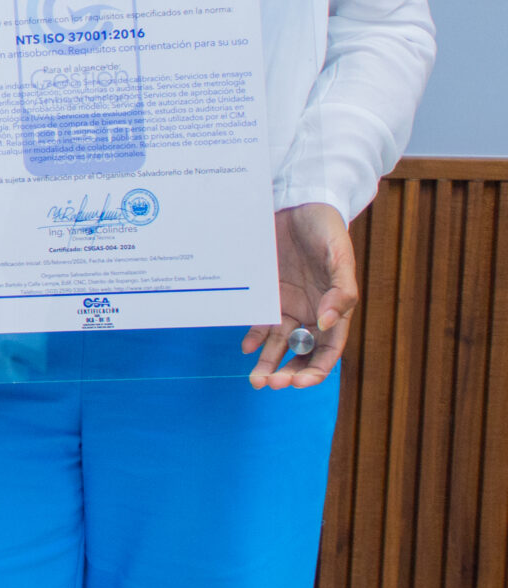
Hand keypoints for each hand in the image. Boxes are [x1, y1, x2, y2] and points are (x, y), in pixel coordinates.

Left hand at [242, 202, 355, 389]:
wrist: (299, 202)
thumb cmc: (327, 229)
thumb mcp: (339, 256)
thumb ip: (341, 291)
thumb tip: (328, 323)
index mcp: (336, 309)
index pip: (328, 351)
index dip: (316, 370)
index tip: (299, 382)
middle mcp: (312, 312)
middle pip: (301, 352)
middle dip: (287, 372)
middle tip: (270, 384)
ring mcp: (289, 304)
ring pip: (279, 343)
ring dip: (268, 362)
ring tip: (256, 380)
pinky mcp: (270, 293)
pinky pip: (261, 322)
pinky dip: (254, 336)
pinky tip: (246, 347)